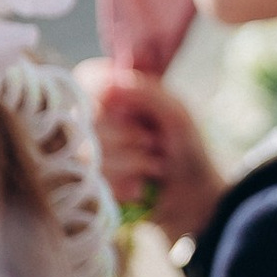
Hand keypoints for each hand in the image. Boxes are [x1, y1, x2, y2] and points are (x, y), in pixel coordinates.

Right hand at [76, 59, 223, 240]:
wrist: (191, 196)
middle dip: (131, 136)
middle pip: (88, 119)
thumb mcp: (177, 114)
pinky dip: (126, 185)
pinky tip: (140, 185)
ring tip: (152, 166)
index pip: (88, 79)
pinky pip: (94, 181)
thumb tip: (112, 83)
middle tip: (154, 143)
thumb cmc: (185, 148)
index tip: (133, 112)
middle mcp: (91, 118)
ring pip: (90, 152)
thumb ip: (148, 93)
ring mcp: (84, 151)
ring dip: (134, 163)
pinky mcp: (86, 183)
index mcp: (112, 93)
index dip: (108, 96)